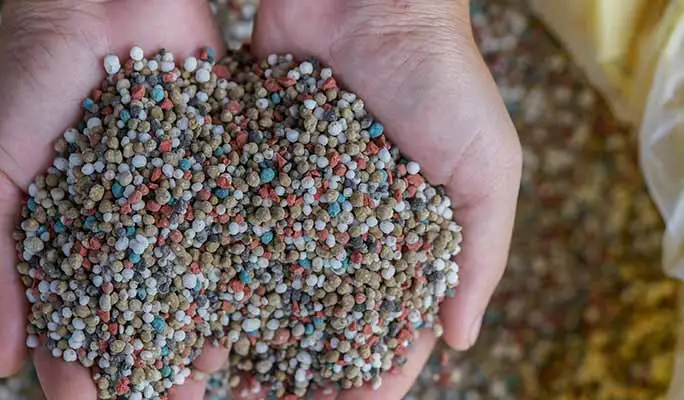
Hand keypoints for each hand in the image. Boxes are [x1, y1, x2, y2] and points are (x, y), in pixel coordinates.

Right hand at [0, 1, 227, 397]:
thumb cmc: (26, 79)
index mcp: (67, 229)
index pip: (72, 311)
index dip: (77, 358)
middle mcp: (125, 222)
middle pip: (140, 305)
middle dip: (152, 356)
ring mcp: (174, 197)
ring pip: (191, 278)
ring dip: (201, 328)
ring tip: (211, 372)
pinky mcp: (217, 167)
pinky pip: (229, 224)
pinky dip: (238, 268)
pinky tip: (250, 307)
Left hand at [252, 0, 521, 397]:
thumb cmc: (444, 79)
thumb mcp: (488, 168)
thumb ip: (481, 254)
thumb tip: (460, 340)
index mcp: (410, 232)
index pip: (395, 318)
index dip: (378, 368)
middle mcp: (351, 222)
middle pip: (326, 312)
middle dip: (306, 364)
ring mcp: (300, 196)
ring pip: (273, 279)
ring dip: (252, 331)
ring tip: (225, 378)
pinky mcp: (255, 163)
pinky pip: (234, 223)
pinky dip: (217, 266)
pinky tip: (195, 306)